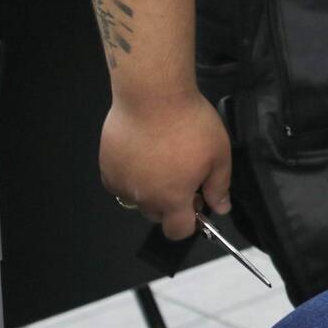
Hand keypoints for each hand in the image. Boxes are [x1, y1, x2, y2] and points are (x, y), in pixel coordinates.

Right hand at [99, 89, 230, 239]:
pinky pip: (120, 182)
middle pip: (158, 214)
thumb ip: (219, 186)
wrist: (152, 96)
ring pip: (137, 198)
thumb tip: (220, 208)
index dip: (190, 223)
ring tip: (162, 160)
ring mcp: (121, 183)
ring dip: (150, 189)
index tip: (197, 202)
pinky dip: (131, 176)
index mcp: (172, 199)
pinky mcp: (107, 167)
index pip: (178, 231)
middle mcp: (143, 197)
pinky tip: (141, 154)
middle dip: (172, 202)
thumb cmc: (190, 123)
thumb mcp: (219, 154)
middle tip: (184, 174)